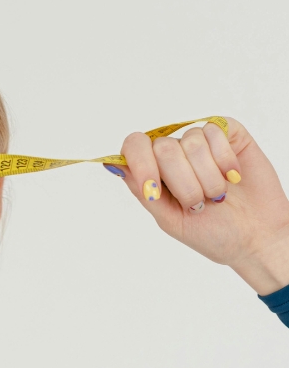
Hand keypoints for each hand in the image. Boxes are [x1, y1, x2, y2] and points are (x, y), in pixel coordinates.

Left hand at [113, 117, 288, 294]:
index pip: (134, 147)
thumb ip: (143, 191)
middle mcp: (173, 154)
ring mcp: (200, 142)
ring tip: (217, 195)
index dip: (141, 164)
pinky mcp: (228, 133)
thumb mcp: (169, 218)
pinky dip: (224, 160)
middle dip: (182, 183)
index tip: (154, 190)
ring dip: (207, 177)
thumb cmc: (210, 232)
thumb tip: (113, 165)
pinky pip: (215, 131)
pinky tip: (233, 177)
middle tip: (198, 203)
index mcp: (153, 173)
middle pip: (163, 148)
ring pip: (191, 142)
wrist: (254, 237)